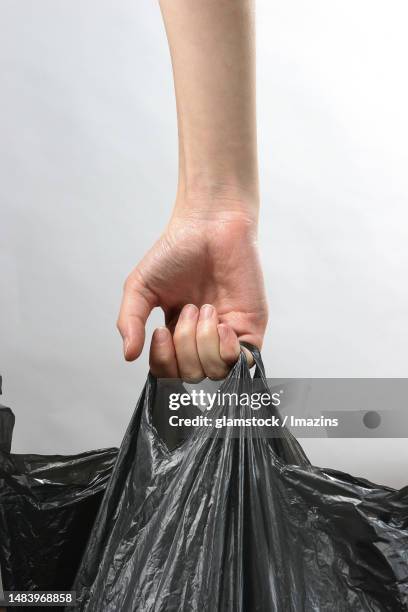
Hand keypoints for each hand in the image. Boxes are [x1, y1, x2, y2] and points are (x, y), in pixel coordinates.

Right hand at [117, 205, 267, 364]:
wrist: (209, 225)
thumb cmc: (175, 252)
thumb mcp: (141, 287)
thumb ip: (130, 321)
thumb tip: (129, 355)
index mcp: (175, 336)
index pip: (168, 373)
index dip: (163, 362)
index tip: (159, 332)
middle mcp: (201, 341)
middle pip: (192, 376)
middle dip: (184, 346)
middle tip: (187, 310)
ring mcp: (227, 337)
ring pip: (216, 372)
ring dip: (204, 343)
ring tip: (204, 309)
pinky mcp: (250, 329)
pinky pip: (243, 362)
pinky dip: (228, 348)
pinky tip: (222, 323)